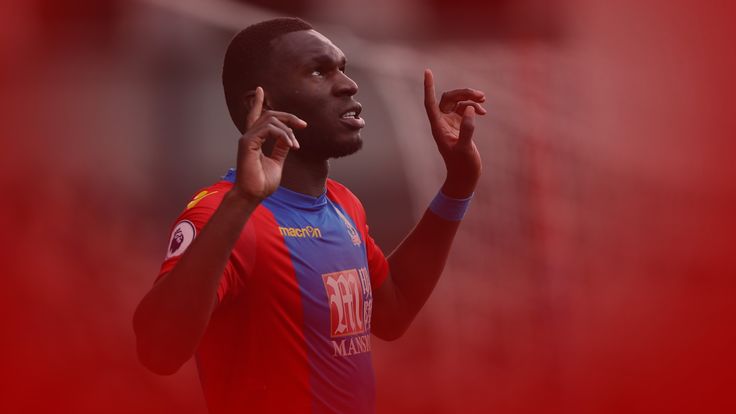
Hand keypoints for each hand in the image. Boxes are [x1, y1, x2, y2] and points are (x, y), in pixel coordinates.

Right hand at [231, 87, 306, 202]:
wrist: (253, 196)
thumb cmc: (262, 183)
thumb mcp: (277, 162)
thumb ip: (281, 149)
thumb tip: (289, 138)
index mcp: (254, 140)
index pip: (255, 116)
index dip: (258, 102)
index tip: (261, 89)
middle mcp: (249, 136)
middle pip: (268, 115)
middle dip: (288, 116)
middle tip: (303, 125)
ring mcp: (247, 139)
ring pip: (270, 119)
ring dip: (288, 129)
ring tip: (296, 144)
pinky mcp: (247, 143)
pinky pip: (268, 129)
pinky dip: (283, 134)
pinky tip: (291, 144)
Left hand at [423, 69, 484, 197]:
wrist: (465, 177)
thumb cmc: (462, 166)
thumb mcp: (465, 149)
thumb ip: (467, 129)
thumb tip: (470, 109)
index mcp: (438, 127)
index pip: (430, 103)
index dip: (428, 87)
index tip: (428, 71)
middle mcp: (442, 123)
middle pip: (448, 99)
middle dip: (463, 93)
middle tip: (481, 95)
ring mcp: (450, 124)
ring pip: (457, 102)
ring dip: (470, 98)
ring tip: (484, 100)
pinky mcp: (459, 127)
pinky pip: (465, 110)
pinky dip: (474, 107)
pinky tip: (483, 111)